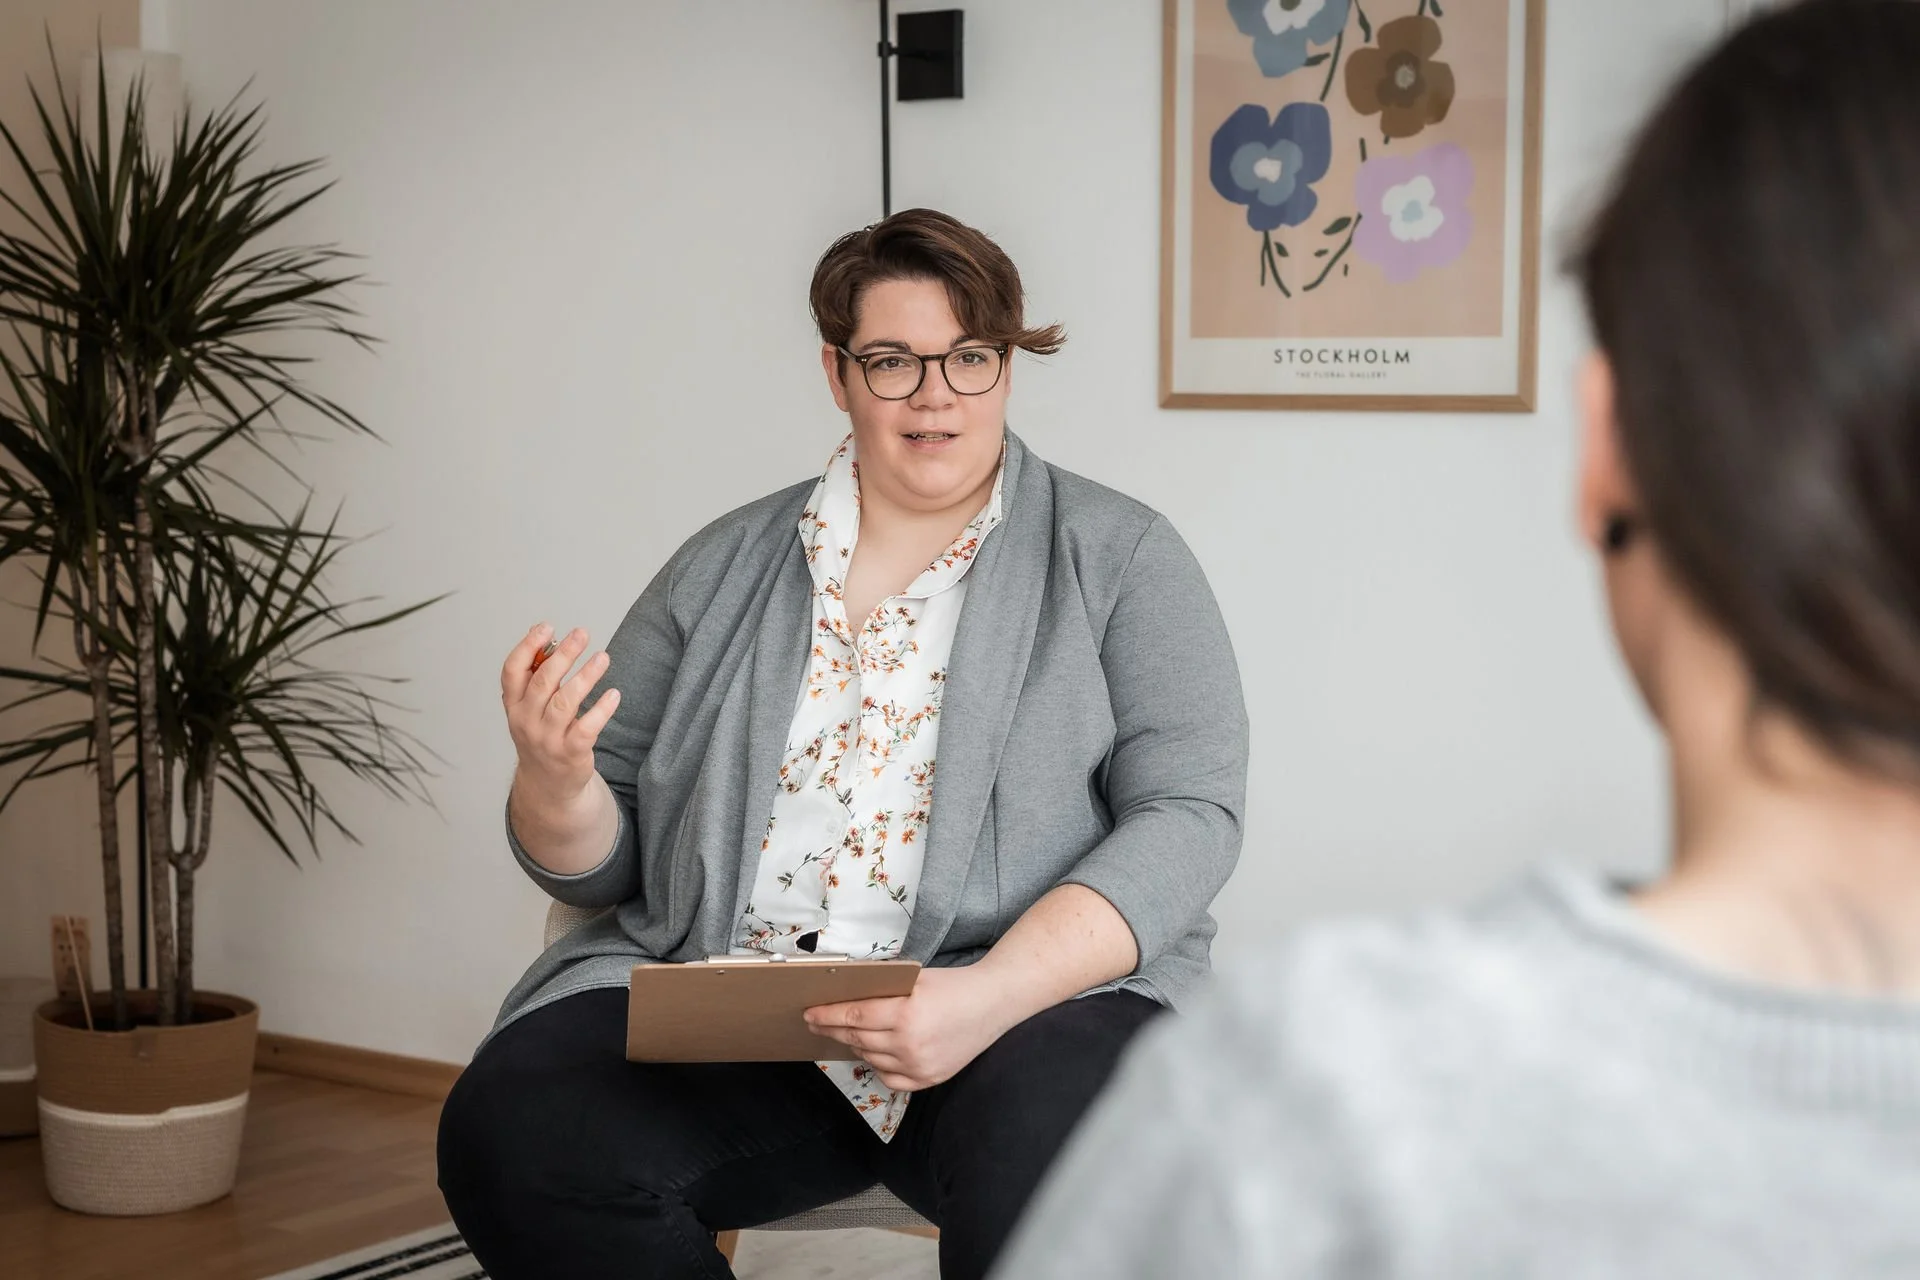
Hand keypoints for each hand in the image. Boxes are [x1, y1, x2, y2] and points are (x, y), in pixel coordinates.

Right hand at [500, 623, 618, 802]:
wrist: (547, 783)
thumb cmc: (542, 733)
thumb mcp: (530, 705)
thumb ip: (535, 671)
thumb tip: (542, 630)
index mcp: (513, 704)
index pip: (512, 671)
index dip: (528, 647)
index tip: (547, 627)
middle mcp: (526, 721)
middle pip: (543, 682)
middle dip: (563, 655)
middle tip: (582, 633)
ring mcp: (547, 738)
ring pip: (565, 702)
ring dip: (586, 677)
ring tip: (603, 657)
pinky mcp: (570, 753)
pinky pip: (587, 728)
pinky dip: (601, 710)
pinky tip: (614, 693)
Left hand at [804, 966, 1014, 1091]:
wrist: (992, 1005)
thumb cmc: (953, 986)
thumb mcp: (914, 979)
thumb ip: (883, 991)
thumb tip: (844, 997)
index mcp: (906, 1013)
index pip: (853, 1016)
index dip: (827, 1015)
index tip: (809, 1013)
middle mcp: (909, 1043)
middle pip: (857, 1039)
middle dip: (832, 1030)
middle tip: (815, 1023)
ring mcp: (918, 1065)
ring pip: (870, 1058)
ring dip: (855, 1046)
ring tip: (846, 1034)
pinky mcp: (928, 1079)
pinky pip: (889, 1077)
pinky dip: (878, 1065)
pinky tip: (876, 1052)